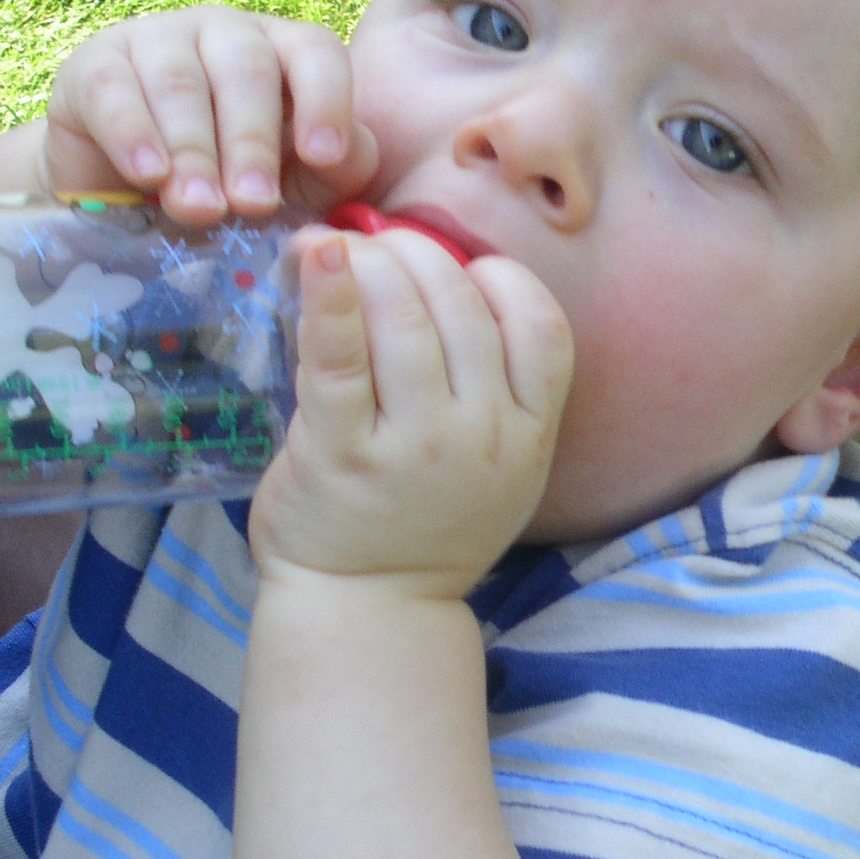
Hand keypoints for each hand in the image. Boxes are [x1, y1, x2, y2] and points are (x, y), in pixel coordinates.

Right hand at [40, 6, 378, 225]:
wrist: (120, 199)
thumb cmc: (223, 189)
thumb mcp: (290, 185)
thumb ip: (334, 169)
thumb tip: (347, 153)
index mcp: (281, 53)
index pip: (315, 52)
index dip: (326, 99)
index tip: (324, 157)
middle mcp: (222, 32)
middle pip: (248, 70)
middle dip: (252, 143)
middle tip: (252, 204)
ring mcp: (156, 39)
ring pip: (181, 83)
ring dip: (194, 151)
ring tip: (200, 208)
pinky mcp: (94, 64)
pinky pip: (114, 90)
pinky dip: (132, 135)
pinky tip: (148, 175)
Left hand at [247, 229, 573, 598]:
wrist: (367, 609)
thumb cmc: (422, 521)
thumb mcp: (499, 465)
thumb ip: (490, 384)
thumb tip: (432, 270)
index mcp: (529, 435)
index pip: (541, 324)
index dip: (497, 277)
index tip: (457, 272)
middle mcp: (482, 438)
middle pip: (464, 306)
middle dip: (420, 254)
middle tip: (382, 249)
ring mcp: (414, 447)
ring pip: (405, 318)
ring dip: (374, 263)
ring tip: (345, 252)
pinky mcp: (342, 453)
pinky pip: (339, 358)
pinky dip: (329, 296)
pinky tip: (318, 253)